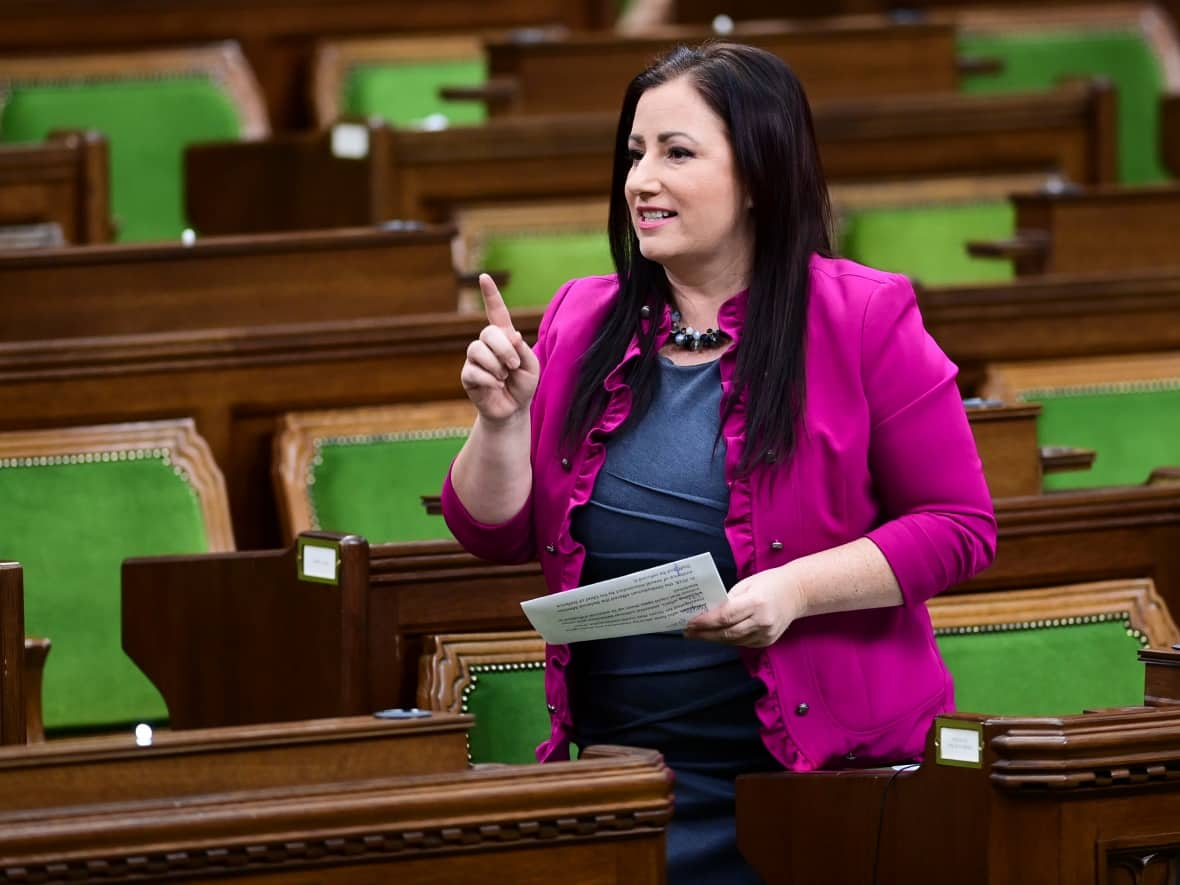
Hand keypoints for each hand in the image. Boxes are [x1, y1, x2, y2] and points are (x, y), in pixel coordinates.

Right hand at [460, 274, 539, 422]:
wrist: (513, 409)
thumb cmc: (523, 384)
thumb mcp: (531, 365)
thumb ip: (522, 349)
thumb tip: (511, 335)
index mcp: (504, 337)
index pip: (496, 312)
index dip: (491, 294)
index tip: (484, 277)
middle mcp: (487, 344)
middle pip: (488, 332)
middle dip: (503, 349)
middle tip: (514, 365)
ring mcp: (475, 359)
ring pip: (477, 350)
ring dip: (496, 365)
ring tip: (504, 377)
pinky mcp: (467, 375)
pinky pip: (473, 371)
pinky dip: (489, 380)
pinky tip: (496, 386)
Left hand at [684, 566, 804, 647]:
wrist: (798, 592)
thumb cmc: (770, 583)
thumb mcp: (747, 584)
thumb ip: (729, 599)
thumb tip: (709, 612)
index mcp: (755, 603)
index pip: (724, 616)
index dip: (705, 622)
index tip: (689, 622)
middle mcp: (761, 621)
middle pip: (727, 633)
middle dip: (704, 634)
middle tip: (688, 632)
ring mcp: (766, 634)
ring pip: (733, 641)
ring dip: (714, 638)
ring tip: (698, 634)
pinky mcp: (768, 641)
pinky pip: (743, 643)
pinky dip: (728, 639)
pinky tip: (717, 635)